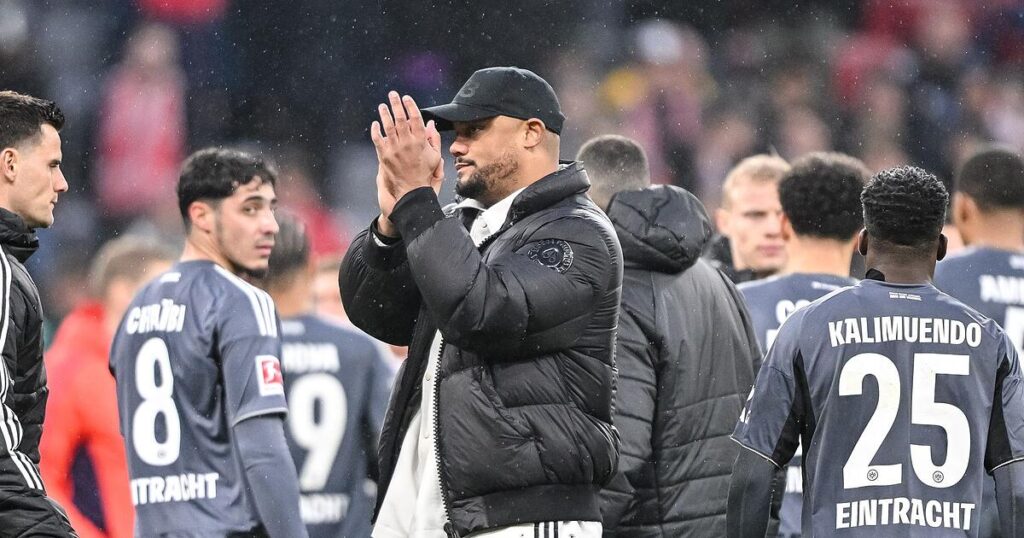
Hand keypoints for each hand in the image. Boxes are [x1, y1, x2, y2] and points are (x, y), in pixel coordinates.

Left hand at [370, 92, 443, 211]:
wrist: (412, 189)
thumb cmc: (424, 173)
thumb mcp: (435, 156)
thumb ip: (433, 138)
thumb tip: (430, 124)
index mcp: (420, 141)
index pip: (415, 117)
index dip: (410, 105)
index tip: (406, 98)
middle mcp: (407, 142)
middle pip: (400, 118)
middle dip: (396, 104)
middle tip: (393, 95)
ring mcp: (394, 148)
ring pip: (388, 126)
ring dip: (384, 114)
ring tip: (383, 106)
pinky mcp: (384, 155)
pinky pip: (377, 139)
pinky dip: (375, 130)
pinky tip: (375, 124)